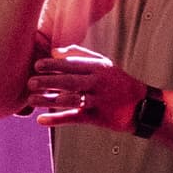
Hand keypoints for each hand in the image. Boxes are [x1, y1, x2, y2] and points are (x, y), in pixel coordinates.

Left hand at [24, 43, 144, 131]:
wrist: (141, 106)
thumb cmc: (117, 82)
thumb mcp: (104, 65)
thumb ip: (81, 55)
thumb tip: (55, 51)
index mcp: (98, 68)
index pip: (73, 64)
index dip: (54, 65)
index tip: (37, 65)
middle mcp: (98, 83)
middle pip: (70, 81)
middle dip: (49, 81)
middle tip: (30, 82)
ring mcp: (98, 101)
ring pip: (70, 100)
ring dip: (49, 101)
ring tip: (31, 100)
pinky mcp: (97, 118)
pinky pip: (74, 118)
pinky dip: (57, 120)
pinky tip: (41, 120)